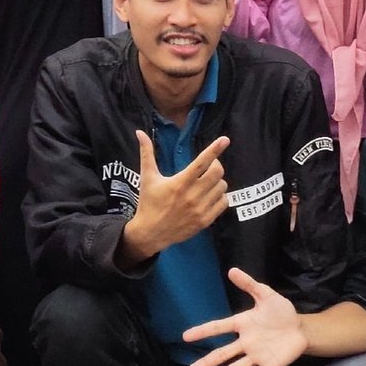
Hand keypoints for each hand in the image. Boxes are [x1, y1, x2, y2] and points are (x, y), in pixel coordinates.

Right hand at [122, 129, 229, 261]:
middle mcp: (192, 196)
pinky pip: (223, 203)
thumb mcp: (147, 177)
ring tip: (206, 183)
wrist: (149, 234)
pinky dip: (220, 197)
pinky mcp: (205, 221)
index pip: (201, 162)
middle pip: (218, 173)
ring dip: (217, 182)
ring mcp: (200, 210)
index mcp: (180, 182)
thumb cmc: (149, 203)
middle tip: (208, 167)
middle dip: (215, 165)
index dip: (214, 149)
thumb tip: (140, 132)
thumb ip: (146, 153)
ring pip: (222, 187)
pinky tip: (210, 196)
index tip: (225, 139)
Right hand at [183, 268, 306, 365]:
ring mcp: (256, 356)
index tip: (186, 336)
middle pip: (223, 353)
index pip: (219, 328)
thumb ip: (249, 284)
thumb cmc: (281, 312)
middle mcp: (245, 343)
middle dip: (208, 362)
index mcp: (243, 324)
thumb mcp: (266, 295)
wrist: (300, 328)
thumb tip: (231, 270)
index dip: (203, 331)